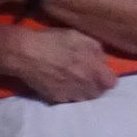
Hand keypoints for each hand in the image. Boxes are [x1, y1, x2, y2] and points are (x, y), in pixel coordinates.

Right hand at [0, 26, 115, 103]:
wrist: (25, 53)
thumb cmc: (55, 41)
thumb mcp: (81, 37)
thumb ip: (98, 51)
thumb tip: (103, 61)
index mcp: (96, 73)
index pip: (112, 83)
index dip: (105, 76)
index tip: (98, 70)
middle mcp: (86, 88)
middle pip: (98, 92)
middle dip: (94, 84)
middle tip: (84, 74)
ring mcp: (71, 96)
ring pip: (83, 98)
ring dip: (81, 91)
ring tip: (71, 79)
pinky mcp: (56, 99)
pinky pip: (67, 99)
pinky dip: (65, 93)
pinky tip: (58, 83)